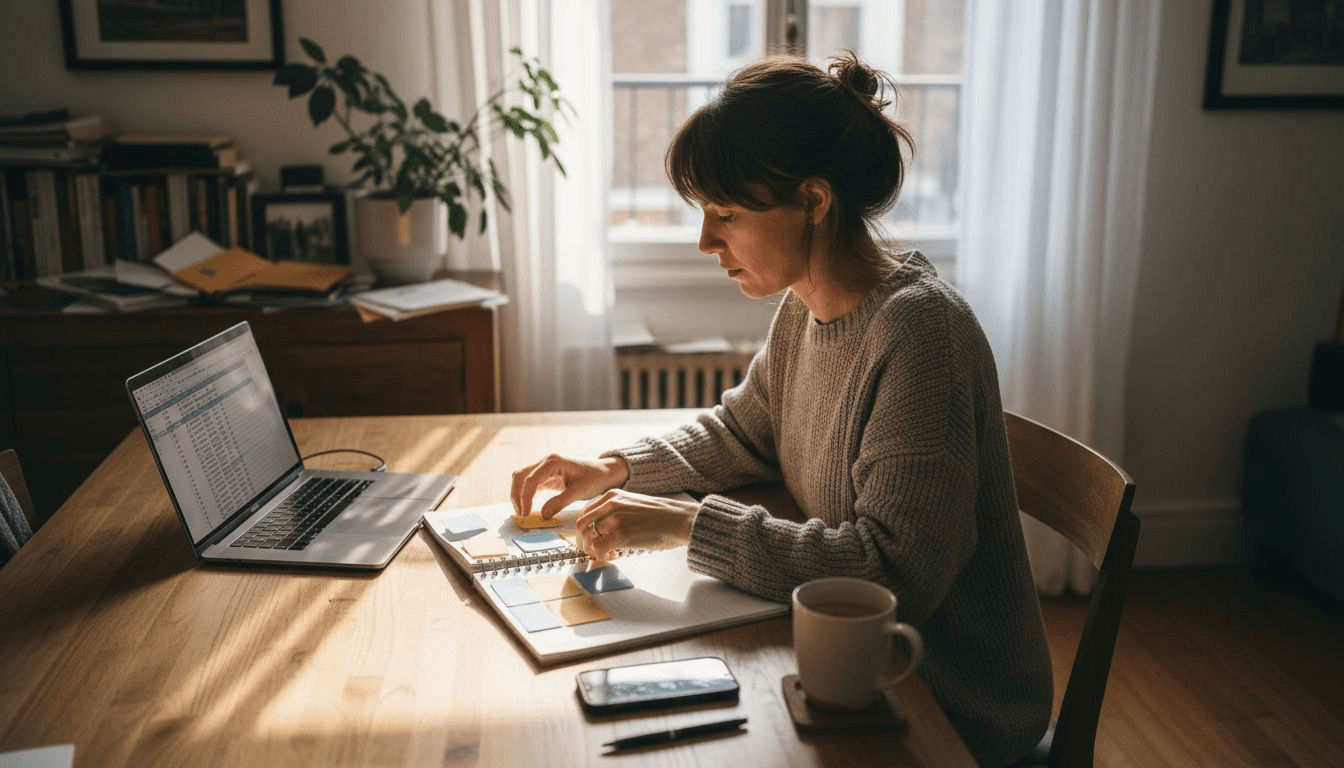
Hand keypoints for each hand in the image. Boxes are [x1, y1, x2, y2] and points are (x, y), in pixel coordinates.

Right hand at [511, 453, 629, 518]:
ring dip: (519, 495)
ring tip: (523, 513)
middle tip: (521, 515)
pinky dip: (526, 495)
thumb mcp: (580, 492)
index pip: (531, 480)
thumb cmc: (595, 478)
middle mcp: (546, 461)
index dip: (525, 498)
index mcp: (553, 461)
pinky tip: (528, 508)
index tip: (526, 515)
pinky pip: (530, 483)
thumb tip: (543, 515)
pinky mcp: (546, 475)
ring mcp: (545, 467)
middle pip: (521, 476)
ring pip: (522, 479)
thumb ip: (560, 502)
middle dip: (517, 496)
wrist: (604, 472)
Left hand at [575, 490, 699, 562]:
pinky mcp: (621, 534)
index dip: (586, 530)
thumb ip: (616, 512)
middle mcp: (610, 504)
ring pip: (589, 539)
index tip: (593, 540)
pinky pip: (598, 549)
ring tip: (611, 553)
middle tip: (595, 551)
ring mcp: (615, 519)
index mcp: (612, 496)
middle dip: (584, 542)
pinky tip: (616, 555)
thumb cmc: (661, 515)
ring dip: (595, 551)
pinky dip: (602, 556)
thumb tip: (602, 531)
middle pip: (581, 526)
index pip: (585, 513)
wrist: (680, 519)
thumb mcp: (633, 504)